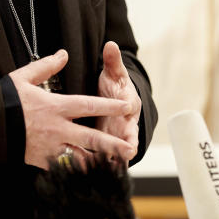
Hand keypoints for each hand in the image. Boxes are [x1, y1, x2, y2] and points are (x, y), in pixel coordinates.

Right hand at [9, 49, 133, 169]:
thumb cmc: (5, 99)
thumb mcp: (24, 77)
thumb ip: (46, 66)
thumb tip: (63, 53)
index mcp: (56, 106)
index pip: (89, 104)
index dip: (110, 105)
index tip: (127, 106)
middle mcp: (57, 128)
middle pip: (91, 137)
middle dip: (113, 142)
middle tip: (131, 147)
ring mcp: (49, 146)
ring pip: (80, 156)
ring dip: (98, 160)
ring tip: (116, 165)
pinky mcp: (40, 160)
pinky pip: (63, 166)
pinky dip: (76, 169)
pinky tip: (88, 173)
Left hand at [96, 41, 141, 161]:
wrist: (115, 104)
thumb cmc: (115, 88)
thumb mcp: (114, 74)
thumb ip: (112, 61)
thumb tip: (110, 44)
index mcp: (129, 105)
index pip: (130, 109)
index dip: (128, 111)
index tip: (128, 113)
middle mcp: (125, 125)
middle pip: (127, 136)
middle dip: (127, 145)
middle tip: (127, 153)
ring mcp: (116, 138)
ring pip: (116, 152)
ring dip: (112, 161)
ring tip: (106, 171)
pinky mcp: (106, 149)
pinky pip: (102, 159)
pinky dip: (97, 166)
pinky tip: (88, 175)